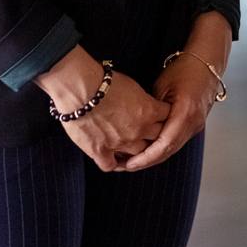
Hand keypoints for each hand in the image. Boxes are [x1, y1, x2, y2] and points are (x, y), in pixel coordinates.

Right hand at [37, 46, 168, 171]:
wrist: (80, 89)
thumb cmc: (103, 81)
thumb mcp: (131, 84)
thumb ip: (141, 98)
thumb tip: (142, 102)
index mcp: (148, 111)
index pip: (167, 116)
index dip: (163, 115)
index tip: (159, 113)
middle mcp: (138, 130)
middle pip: (156, 138)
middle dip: (153, 134)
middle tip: (146, 130)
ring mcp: (120, 143)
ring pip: (137, 154)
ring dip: (135, 150)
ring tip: (130, 145)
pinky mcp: (100, 151)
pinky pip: (110, 165)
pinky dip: (112, 163)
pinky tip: (111, 158)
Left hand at [124, 12, 232, 172]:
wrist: (207, 63)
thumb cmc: (184, 69)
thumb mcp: (162, 87)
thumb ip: (152, 111)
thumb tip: (135, 129)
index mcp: (185, 113)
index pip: (163, 144)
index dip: (145, 157)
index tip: (129, 163)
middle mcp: (193, 123)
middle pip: (168, 151)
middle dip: (147, 161)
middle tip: (126, 166)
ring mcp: (197, 125)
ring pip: (173, 148)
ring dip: (154, 156)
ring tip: (133, 160)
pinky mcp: (196, 124)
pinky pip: (177, 141)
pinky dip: (162, 148)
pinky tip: (148, 149)